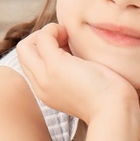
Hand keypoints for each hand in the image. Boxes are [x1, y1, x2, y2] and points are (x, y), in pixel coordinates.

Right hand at [16, 23, 138, 124]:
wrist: (115, 111)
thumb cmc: (109, 97)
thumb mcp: (84, 84)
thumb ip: (73, 72)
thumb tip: (71, 49)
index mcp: (47, 92)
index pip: (31, 64)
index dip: (46, 49)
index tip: (68, 47)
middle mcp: (40, 86)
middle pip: (24, 54)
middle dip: (42, 38)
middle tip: (66, 39)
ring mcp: (45, 77)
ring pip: (25, 46)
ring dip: (46, 33)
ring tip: (68, 37)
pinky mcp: (55, 66)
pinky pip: (41, 38)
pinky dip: (53, 29)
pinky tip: (71, 33)